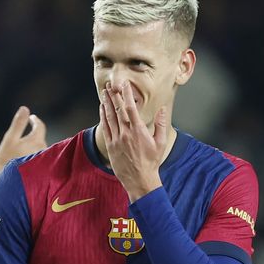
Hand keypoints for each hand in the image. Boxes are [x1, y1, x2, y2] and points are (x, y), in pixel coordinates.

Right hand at [0, 106, 46, 172]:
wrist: (9, 183)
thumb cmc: (7, 160)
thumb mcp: (10, 139)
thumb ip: (18, 123)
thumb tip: (25, 108)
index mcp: (37, 140)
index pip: (40, 126)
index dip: (35, 121)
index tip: (32, 118)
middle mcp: (44, 149)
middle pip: (40, 137)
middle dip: (34, 134)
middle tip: (26, 132)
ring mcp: (45, 160)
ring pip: (40, 148)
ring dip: (34, 146)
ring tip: (23, 149)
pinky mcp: (44, 169)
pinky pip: (41, 158)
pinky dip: (35, 156)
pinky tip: (26, 161)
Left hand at [99, 82, 164, 201]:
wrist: (139, 180)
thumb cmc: (152, 161)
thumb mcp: (160, 143)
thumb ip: (161, 124)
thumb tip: (162, 109)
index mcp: (138, 131)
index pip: (130, 108)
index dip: (126, 95)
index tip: (124, 85)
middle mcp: (126, 133)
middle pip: (118, 110)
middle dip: (114, 95)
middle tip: (111, 84)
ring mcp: (116, 139)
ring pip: (110, 117)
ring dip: (107, 102)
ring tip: (105, 91)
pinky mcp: (110, 146)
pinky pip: (105, 127)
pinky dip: (103, 116)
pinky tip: (102, 107)